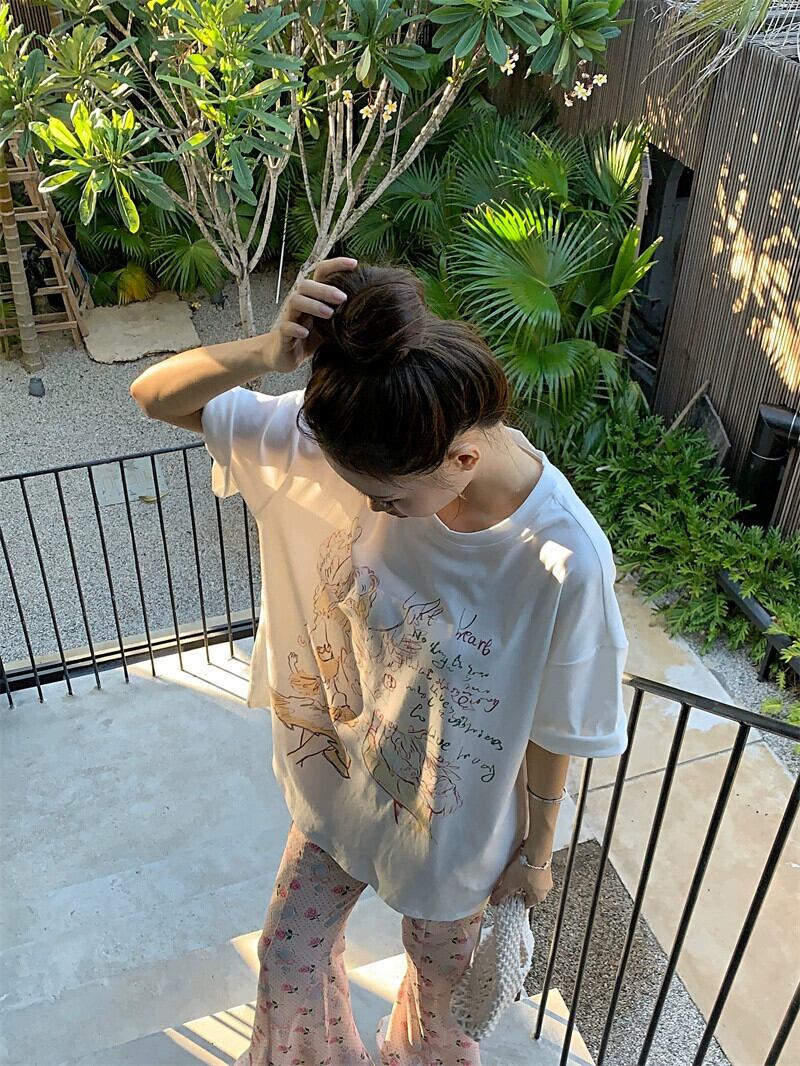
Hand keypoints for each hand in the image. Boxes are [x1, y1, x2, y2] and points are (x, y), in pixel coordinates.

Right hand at [269, 256, 357, 372]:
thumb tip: (374, 306)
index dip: (336, 264)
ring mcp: (290, 317)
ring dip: (313, 305)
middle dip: (325, 289)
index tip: (355, 263)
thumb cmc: (311, 337)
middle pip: (307, 285)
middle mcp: (299, 302)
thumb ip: (344, 313)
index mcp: (312, 296)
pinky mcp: (283, 334)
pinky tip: (306, 333)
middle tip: (343, 297)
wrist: (285, 355)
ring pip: (295, 301)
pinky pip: (286, 327)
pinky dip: (295, 328)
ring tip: (329, 314)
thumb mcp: (331, 323)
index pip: (321, 272)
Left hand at [489, 849, 552, 908]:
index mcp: (539, 897)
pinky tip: (520, 863)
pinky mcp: (545, 864)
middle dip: (519, 889)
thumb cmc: (528, 868)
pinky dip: (527, 869)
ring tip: (514, 872)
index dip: (515, 901)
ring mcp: (546, 876)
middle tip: (509, 884)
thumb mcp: (510, 883)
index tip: (508, 897)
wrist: (536, 849)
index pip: (526, 904)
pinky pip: (534, 870)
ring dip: (523, 878)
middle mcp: (545, 888)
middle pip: (529, 892)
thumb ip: (501, 894)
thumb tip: (494, 901)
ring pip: (532, 881)